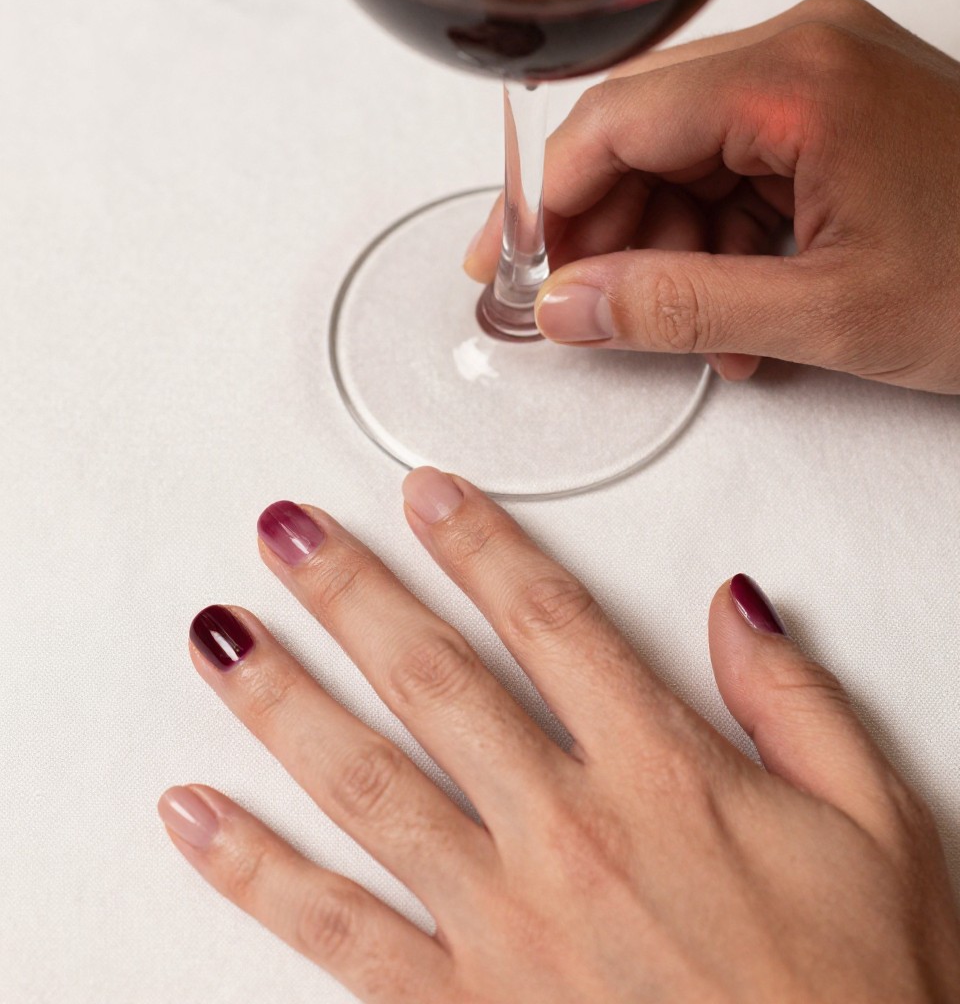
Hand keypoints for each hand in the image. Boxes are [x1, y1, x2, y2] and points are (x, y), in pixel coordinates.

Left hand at [159, 470, 959, 1002]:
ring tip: (224, 634)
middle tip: (288, 532)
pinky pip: (337, 931)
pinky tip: (197, 816)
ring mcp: (504, 923)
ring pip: (367, 782)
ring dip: (283, 699)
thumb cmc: (850, 996)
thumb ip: (797, 703)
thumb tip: (738, 610)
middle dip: (350, 593)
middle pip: (434, 679)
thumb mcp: (871, 826)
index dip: (480, 545)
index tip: (426, 496)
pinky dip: (256, 871)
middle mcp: (570, 835)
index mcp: (664, 775)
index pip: (549, 622)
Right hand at [464, 0, 959, 391]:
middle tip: (585, 314)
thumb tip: (569, 308)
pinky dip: (721, 242)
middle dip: (606, 234)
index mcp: (797, 76)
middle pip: (642, 134)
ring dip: (668, 250)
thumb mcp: (827, 314)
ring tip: (693, 335)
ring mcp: (822, 76)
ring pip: (684, 158)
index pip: (614, 121)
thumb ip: (677, 308)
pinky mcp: (838, 112)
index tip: (509, 270)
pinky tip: (740, 313)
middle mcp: (803, 51)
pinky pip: (737, 170)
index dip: (545, 204)